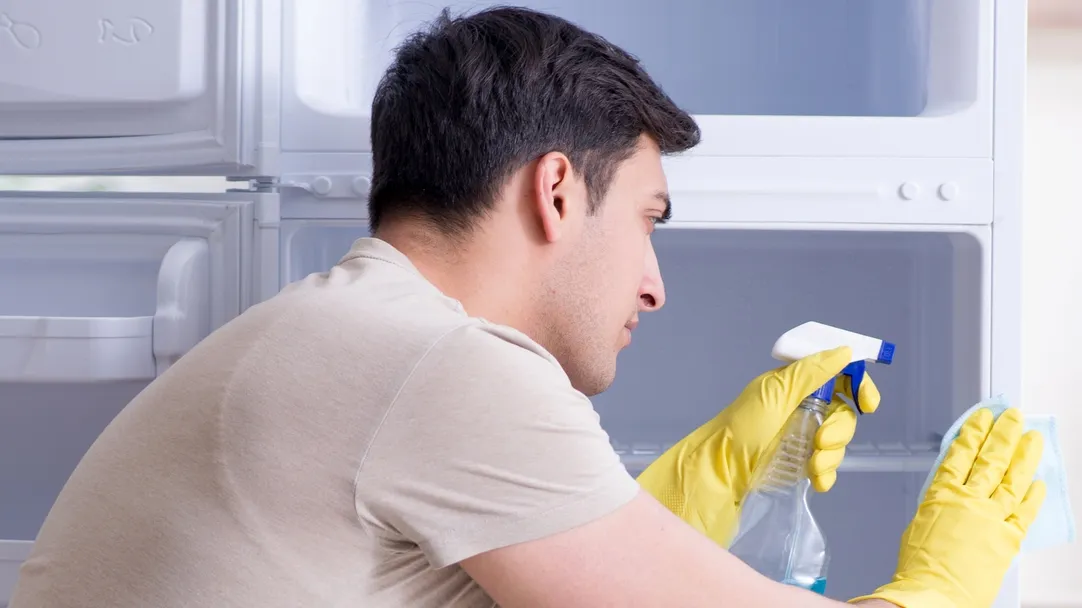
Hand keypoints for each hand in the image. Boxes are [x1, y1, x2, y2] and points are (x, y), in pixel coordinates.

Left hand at [637, 346, 878, 546]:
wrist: (723, 469)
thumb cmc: (743, 426)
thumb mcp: (776, 393)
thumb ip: (811, 372)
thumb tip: (844, 350)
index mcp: (798, 385)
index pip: (841, 378)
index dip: (860, 387)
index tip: (868, 404)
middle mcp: (805, 408)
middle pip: (846, 414)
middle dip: (840, 430)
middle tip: (820, 441)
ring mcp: (805, 436)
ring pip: (839, 442)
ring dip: (832, 455)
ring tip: (812, 465)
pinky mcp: (802, 462)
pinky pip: (828, 467)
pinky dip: (827, 475)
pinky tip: (818, 481)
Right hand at [850, 407, 1045, 607]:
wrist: (932, 595)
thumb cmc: (919, 565)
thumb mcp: (919, 522)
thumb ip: (939, 503)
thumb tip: (951, 492)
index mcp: (942, 494)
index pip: (961, 453)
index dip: (974, 432)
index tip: (983, 417)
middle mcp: (969, 501)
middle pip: (991, 459)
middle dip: (1003, 434)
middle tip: (1013, 417)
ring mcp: (992, 518)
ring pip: (1013, 479)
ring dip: (1024, 456)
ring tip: (1032, 439)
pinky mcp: (1008, 539)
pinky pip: (1025, 511)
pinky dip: (1032, 495)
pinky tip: (1038, 482)